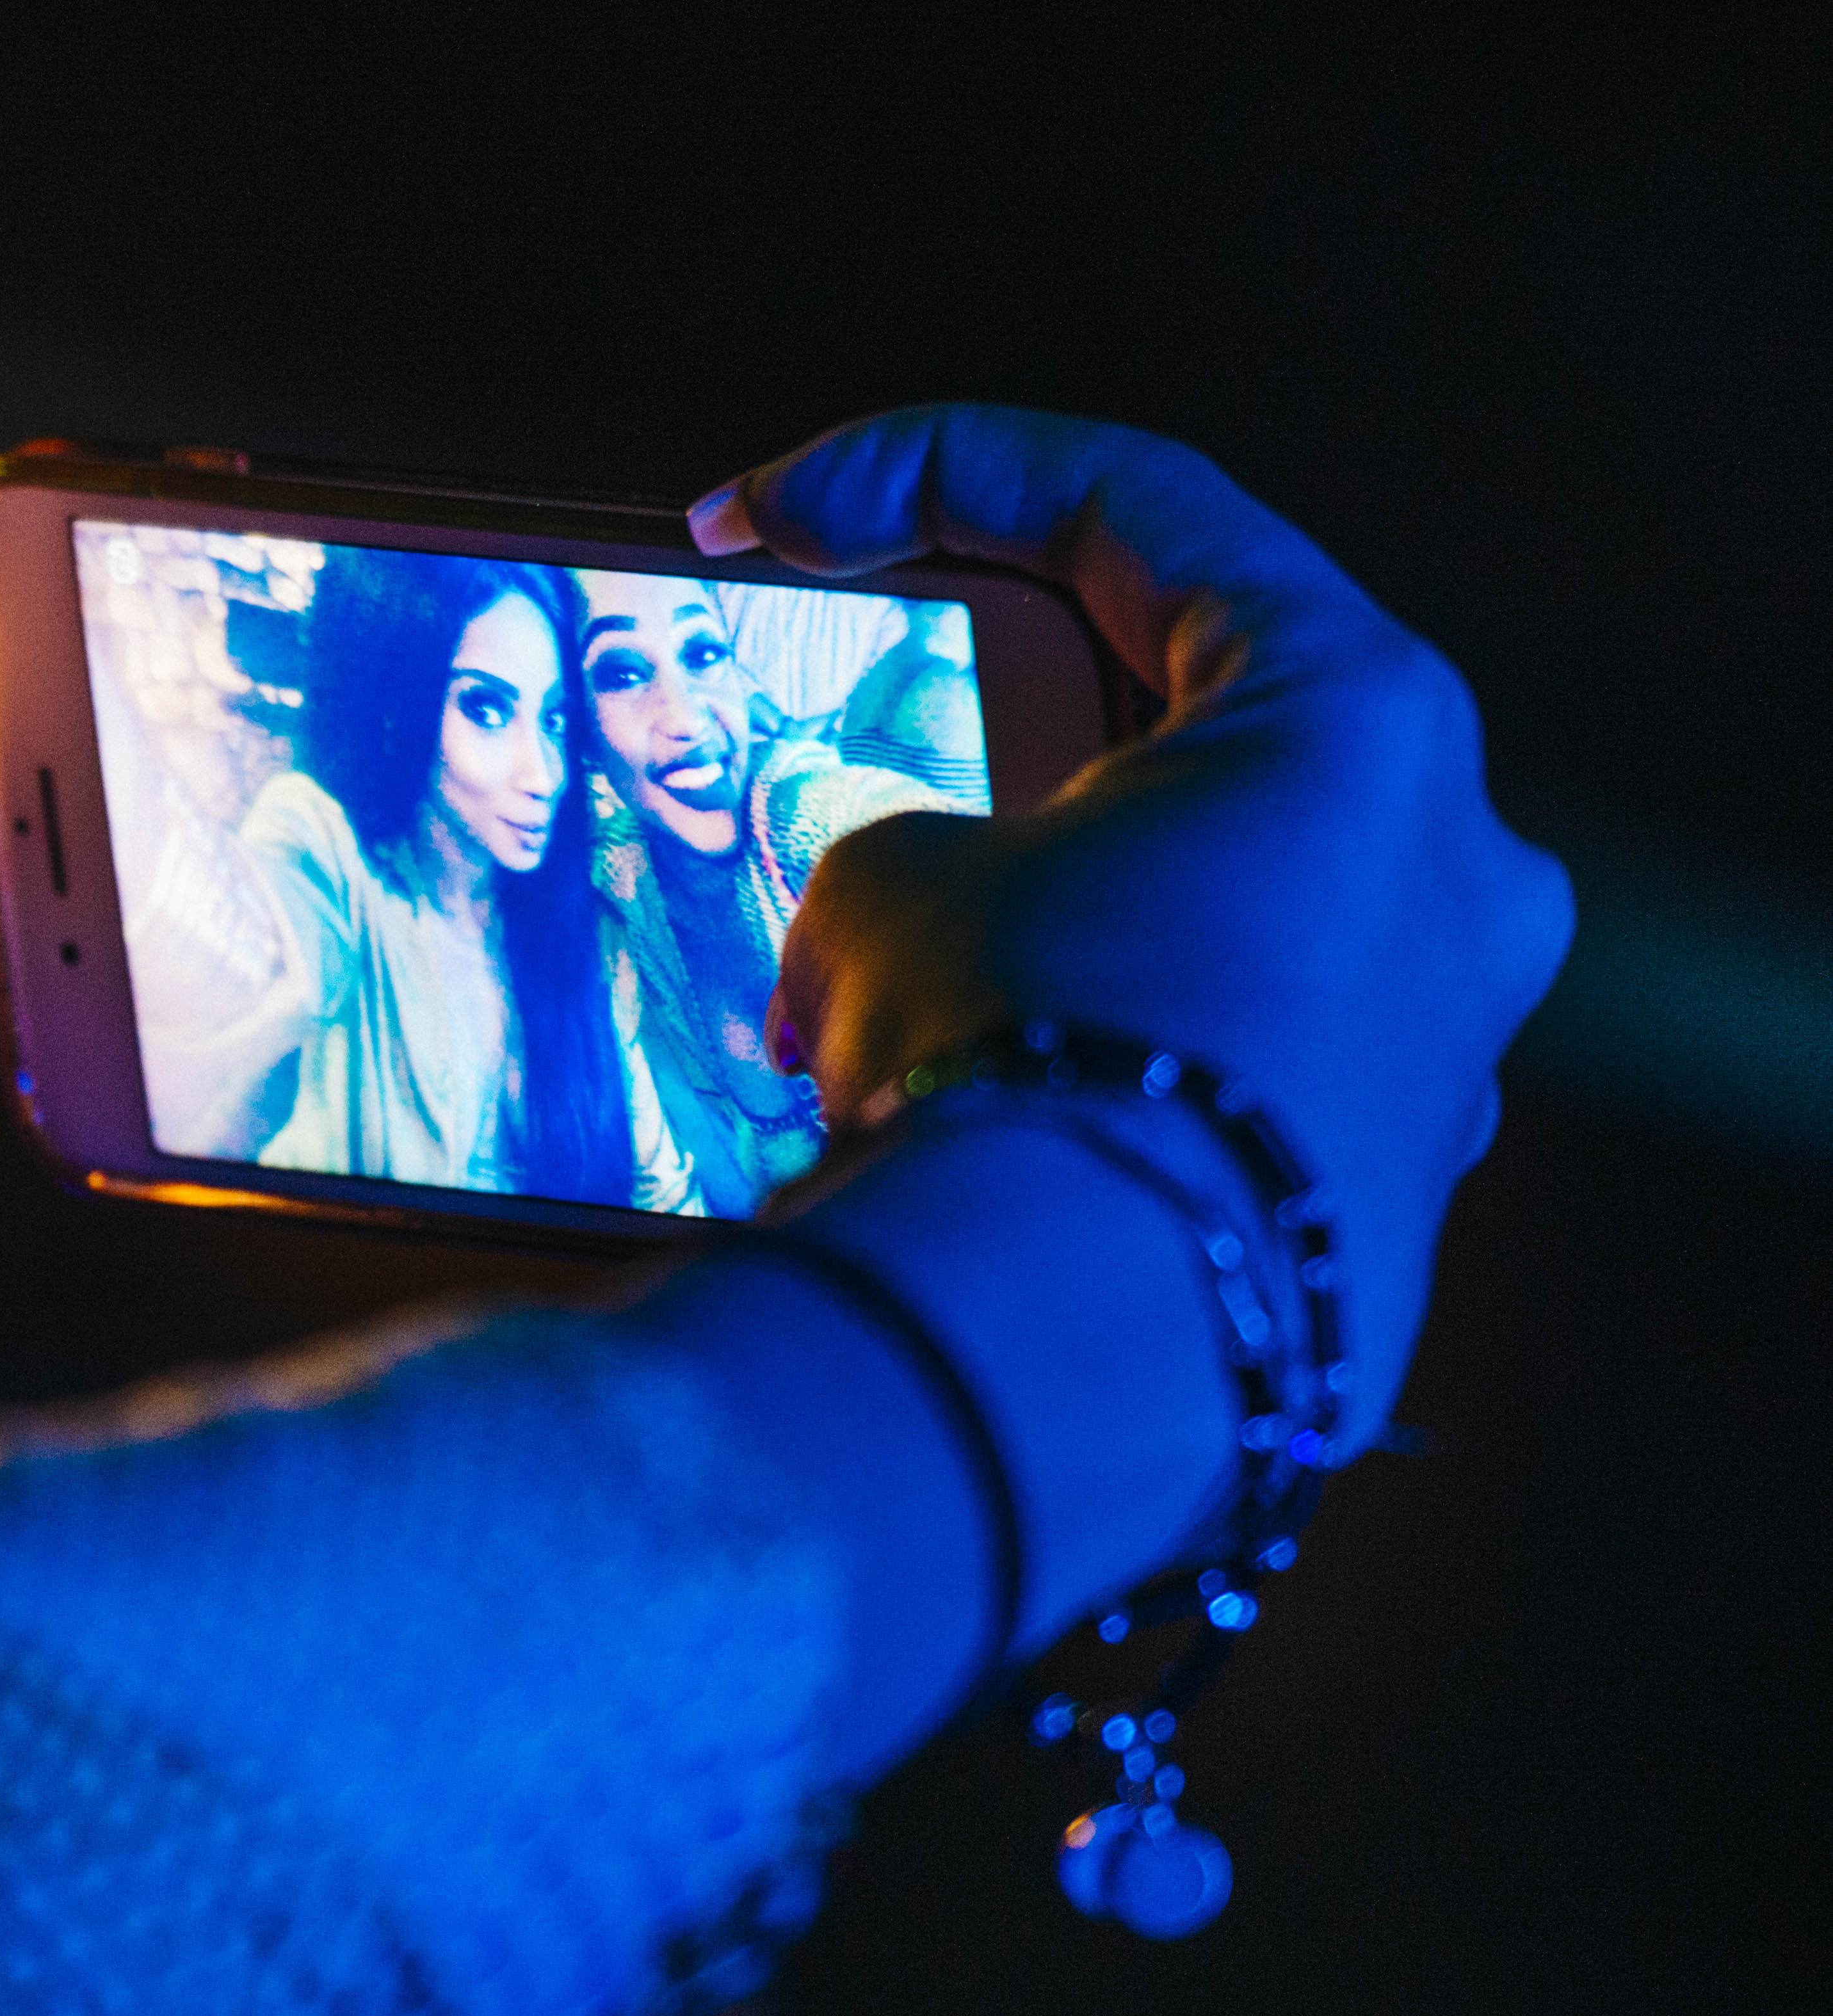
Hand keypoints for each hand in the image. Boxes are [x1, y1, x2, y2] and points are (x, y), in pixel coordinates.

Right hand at [716, 406, 1573, 1435]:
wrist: (1054, 1354)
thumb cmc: (1012, 1061)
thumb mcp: (890, 888)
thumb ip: (915, 846)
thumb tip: (919, 931)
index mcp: (1365, 720)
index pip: (1135, 512)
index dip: (913, 475)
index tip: (751, 521)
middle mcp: (1450, 872)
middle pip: (1197, 733)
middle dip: (994, 751)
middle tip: (842, 787)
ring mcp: (1438, 1049)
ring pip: (1202, 930)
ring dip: (1031, 939)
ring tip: (863, 1011)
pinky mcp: (1373, 1201)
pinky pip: (1207, 1084)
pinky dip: (1076, 1074)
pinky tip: (941, 1124)